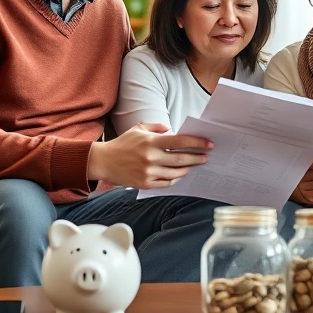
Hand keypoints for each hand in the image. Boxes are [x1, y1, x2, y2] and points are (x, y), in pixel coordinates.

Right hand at [87, 122, 212, 188]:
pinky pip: (167, 182)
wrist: (103, 161)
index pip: (180, 141)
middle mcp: (151, 157)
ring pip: (176, 172)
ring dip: (187, 168)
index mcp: (151, 142)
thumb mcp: (138, 129)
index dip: (197, 143)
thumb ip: (156, 127)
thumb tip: (172, 130)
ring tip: (193, 165)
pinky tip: (179, 174)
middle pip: (182, 159)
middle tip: (206, 157)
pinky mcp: (145, 184)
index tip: (208, 144)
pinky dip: (175, 178)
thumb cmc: (122, 144)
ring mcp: (148, 172)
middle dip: (197, 158)